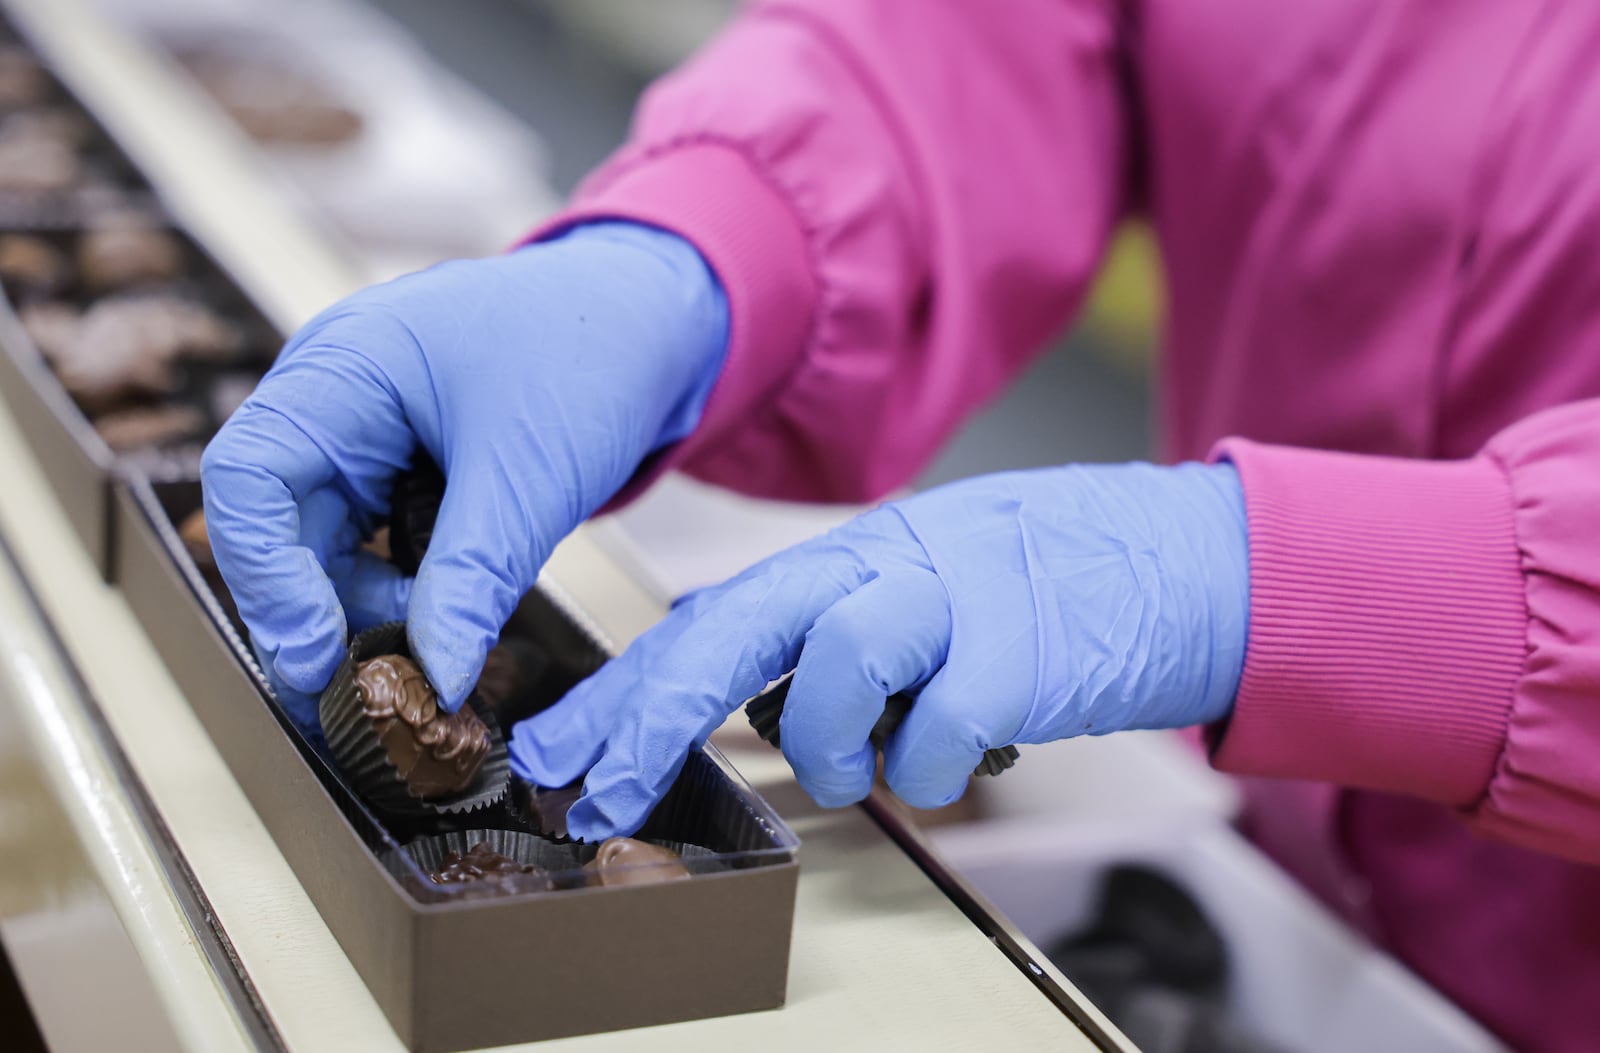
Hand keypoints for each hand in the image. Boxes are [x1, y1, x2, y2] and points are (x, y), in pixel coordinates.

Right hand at [200, 223, 728, 729]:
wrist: (653, 316)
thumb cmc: (593, 351)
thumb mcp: (530, 476)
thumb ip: (474, 579)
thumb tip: (437, 680)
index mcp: (344, 366)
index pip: (248, 480)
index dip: (268, 579)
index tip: (319, 655)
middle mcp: (334, 392)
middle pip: (277, 521)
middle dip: (318, 608)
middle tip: (369, 687)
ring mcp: (363, 424)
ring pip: (321, 538)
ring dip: (360, 603)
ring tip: (430, 644)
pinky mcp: (398, 456)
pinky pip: (367, 533)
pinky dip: (395, 582)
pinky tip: (439, 613)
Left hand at [510, 462, 1248, 840]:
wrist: (1180, 559)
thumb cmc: (1039, 586)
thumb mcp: (914, 582)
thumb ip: (826, 624)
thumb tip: (733, 672)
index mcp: (845, 559)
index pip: (707, 618)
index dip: (624, 689)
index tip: (557, 752)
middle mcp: (883, 565)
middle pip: (735, 627)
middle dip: (652, 716)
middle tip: (601, 796)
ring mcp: (954, 600)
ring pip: (837, 662)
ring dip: (829, 742)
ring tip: (855, 768)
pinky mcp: (1022, 651)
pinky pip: (940, 735)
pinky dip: (932, 769)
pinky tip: (957, 756)